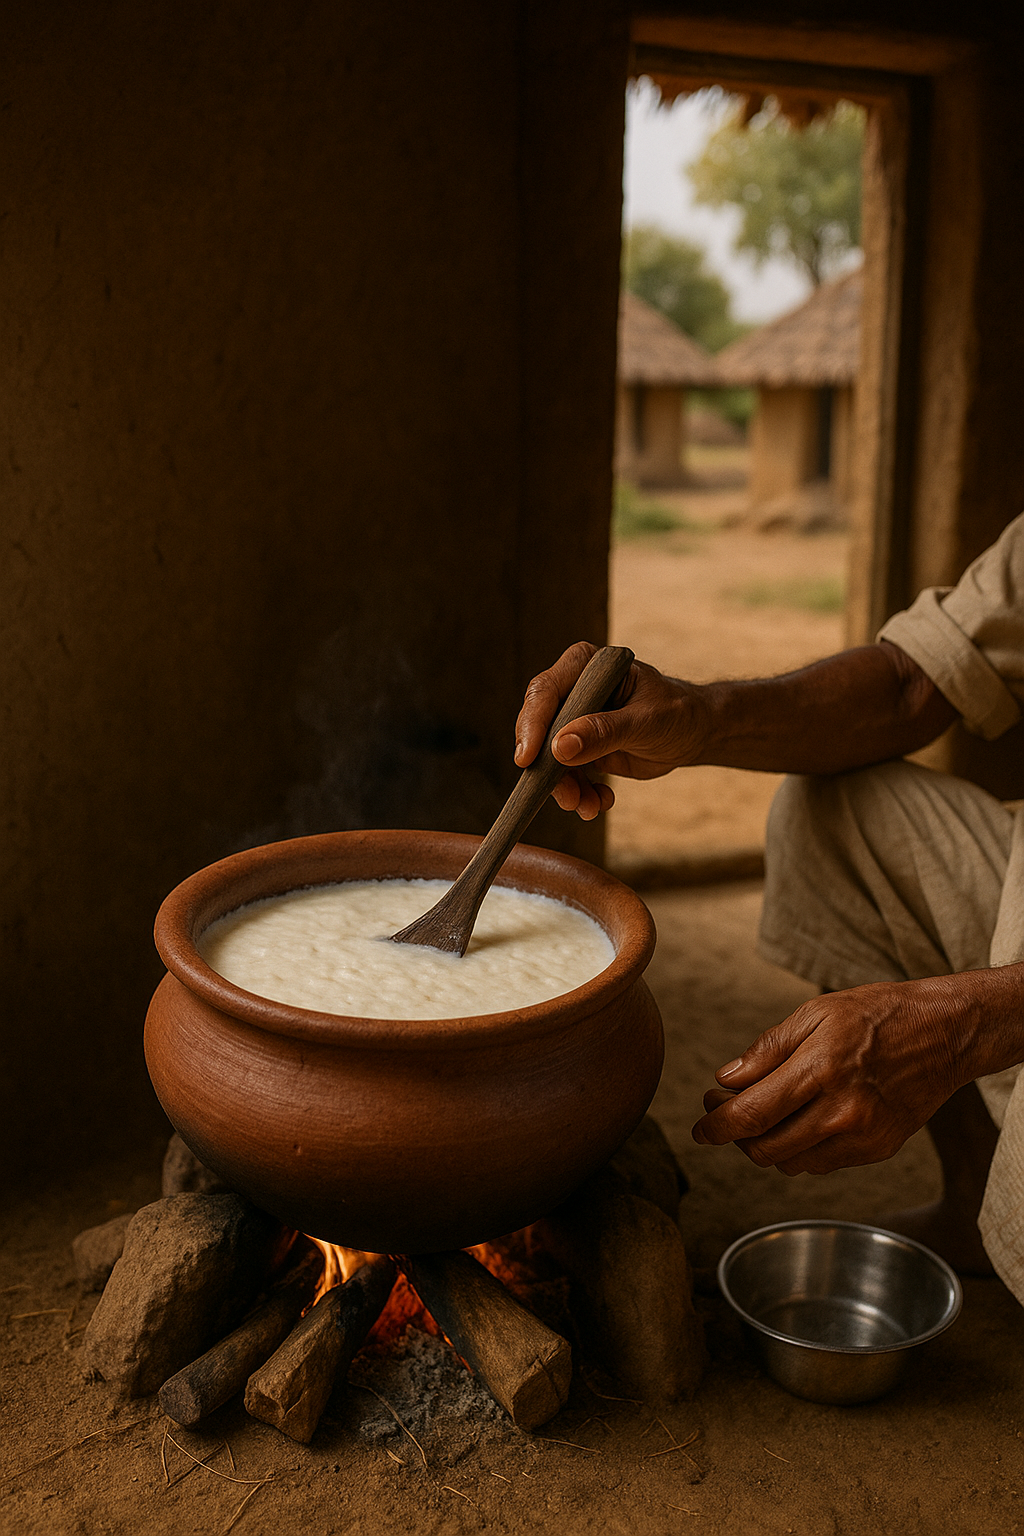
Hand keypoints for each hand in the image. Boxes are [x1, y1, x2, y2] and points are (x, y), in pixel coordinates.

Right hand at [514, 640, 704, 818]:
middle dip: (549, 767)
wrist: (694, 734)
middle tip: (565, 796)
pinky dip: (579, 793)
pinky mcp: (578, 747)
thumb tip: (560, 747)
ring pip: (549, 758)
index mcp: (586, 666)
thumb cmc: (677, 713)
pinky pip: (565, 775)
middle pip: (540, 728)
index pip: (546, 691)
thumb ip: (604, 732)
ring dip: (565, 788)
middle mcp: (574, 690)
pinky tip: (600, 801)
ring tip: (588, 806)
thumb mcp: (645, 722)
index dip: (532, 724)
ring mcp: (573, 720)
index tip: (527, 759)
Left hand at [690, 977, 981, 1175]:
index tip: (700, 1127)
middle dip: (735, 1136)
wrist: (944, 1034)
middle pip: (764, 1148)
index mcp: (821, 1069)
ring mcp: (862, 1136)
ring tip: (760, 1114)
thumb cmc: (877, 1015)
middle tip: (725, 1111)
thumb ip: (767, 1050)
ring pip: (790, 1163)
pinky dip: (798, 1150)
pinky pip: (820, 1164)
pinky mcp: (877, 1150)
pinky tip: (798, 1121)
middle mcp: (842, 1111)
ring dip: (765, 1145)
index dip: (715, 1126)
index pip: (751, 1115)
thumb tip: (726, 1080)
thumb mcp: (816, 1013)